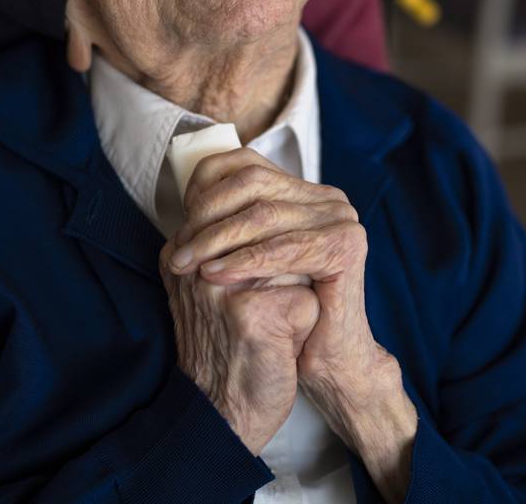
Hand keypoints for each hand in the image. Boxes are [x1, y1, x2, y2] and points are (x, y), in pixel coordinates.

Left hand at [167, 150, 416, 501]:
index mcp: (304, 193)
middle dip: (207, 215)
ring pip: (264, 215)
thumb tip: (184, 200)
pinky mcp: (347, 246)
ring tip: (187, 264)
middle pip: (253, 184)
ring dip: (217, 239)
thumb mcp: (249, 261)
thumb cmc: (280, 314)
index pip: (245, 163)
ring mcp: (341, 219)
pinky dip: (246, 260)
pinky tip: (216, 274)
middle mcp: (328, 198)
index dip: (205, 184)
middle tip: (179, 250)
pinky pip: (286, 248)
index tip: (179, 218)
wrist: (323, 361)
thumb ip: (228, 226)